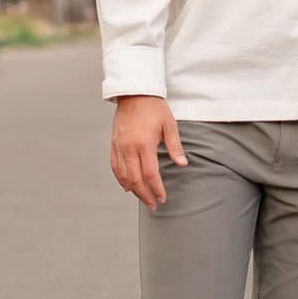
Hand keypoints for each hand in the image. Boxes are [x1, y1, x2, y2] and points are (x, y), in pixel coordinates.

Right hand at [110, 95, 185, 209]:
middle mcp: (129, 147)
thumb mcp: (170, 125)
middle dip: (145, 195)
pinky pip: (115, 166)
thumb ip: (175, 146)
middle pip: (135, 179)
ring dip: (133, 190)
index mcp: (144, 143)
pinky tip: (127, 187)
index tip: (162, 198)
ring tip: (143, 198)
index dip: (156, 189)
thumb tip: (183, 164)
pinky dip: (120, 179)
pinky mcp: (114, 144)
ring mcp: (119, 146)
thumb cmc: (155, 108)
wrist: (134, 93)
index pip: (150, 174)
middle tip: (154, 205)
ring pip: (123, 176)